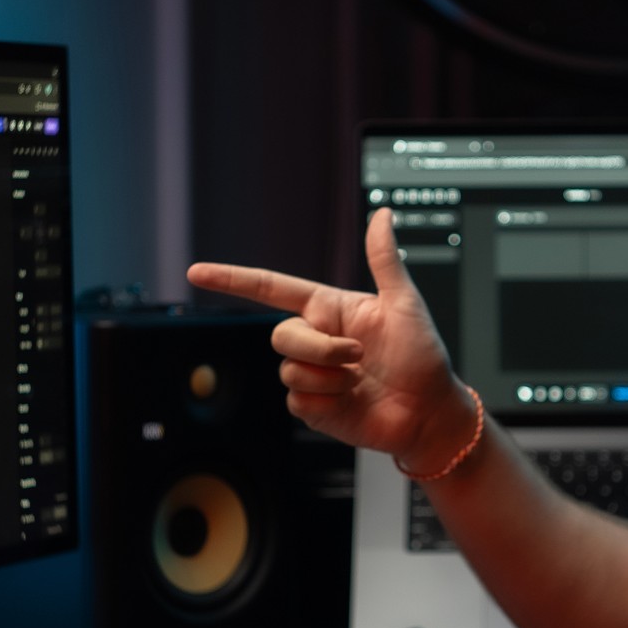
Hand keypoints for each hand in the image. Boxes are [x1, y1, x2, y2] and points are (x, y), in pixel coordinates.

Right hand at [186, 208, 473, 470]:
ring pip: (288, 369)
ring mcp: (313, 374)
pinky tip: (351, 401)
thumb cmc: (423, 357)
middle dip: (319, 347)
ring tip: (359, 381)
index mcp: (331, 309)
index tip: (197, 273)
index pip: (273, 288)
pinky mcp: (313, 407)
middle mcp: (317, 339)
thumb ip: (385, 260)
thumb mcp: (405, 304)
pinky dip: (326, 401)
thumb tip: (382, 214)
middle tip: (359, 356)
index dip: (234, 280)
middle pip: (282, 335)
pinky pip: (297, 400)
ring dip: (329, 376)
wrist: (430, 413)